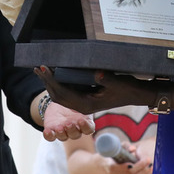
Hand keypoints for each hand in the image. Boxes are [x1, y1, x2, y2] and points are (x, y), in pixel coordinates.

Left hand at [34, 66, 153, 114]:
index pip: (63, 93)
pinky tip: (54, 73)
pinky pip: (66, 92)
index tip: (43, 69)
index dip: (51, 80)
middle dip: (46, 81)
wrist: (137, 95)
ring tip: (40, 69)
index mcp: (87, 105)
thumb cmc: (128, 89)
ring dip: (50, 82)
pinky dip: (58, 83)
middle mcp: (82, 106)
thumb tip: (97, 73)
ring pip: (60, 94)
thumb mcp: (118, 83)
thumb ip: (106, 79)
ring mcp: (82, 103)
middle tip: (36, 67)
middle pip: (57, 95)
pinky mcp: (85, 98)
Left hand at [42, 101, 94, 140]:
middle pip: (75, 134)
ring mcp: (63, 132)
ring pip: (63, 137)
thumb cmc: (74, 102)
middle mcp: (75, 130)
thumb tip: (87, 99)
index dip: (86, 126)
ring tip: (59, 128)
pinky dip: (49, 135)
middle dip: (72, 130)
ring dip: (61, 133)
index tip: (81, 120)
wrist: (60, 102)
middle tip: (69, 124)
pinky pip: (51, 137)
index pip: (88, 129)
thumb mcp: (80, 101)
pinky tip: (48, 131)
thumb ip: (84, 103)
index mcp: (85, 123)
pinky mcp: (53, 131)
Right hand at [106, 145, 151, 173]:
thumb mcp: (119, 147)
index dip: (129, 166)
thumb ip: (125, 146)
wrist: (108, 164)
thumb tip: (132, 149)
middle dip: (141, 167)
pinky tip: (151, 171)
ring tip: (152, 165)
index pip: (120, 168)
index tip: (138, 161)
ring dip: (145, 173)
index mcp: (111, 166)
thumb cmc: (116, 153)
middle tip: (149, 160)